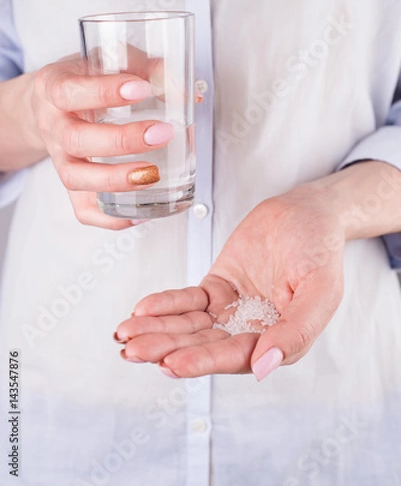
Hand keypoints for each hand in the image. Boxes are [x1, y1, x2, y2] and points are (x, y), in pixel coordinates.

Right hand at [31, 54, 175, 228]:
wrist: (47, 103)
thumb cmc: (83, 80)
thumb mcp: (107, 60)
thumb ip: (146, 67)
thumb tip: (186, 92)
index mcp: (56, 88)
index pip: (73, 91)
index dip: (106, 92)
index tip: (142, 88)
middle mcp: (53, 126)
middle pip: (76, 140)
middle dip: (121, 141)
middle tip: (161, 133)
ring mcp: (60, 159)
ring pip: (76, 178)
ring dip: (115, 180)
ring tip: (152, 175)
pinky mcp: (71, 185)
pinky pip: (82, 210)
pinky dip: (110, 218)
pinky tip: (141, 212)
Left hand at [115, 183, 344, 378]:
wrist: (305, 212)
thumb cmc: (319, 248)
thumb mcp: (321, 288)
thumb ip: (297, 329)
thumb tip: (263, 366)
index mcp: (279, 339)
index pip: (235, 356)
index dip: (202, 360)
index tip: (171, 363)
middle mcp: (251, 330)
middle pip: (203, 344)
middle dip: (167, 348)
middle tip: (133, 350)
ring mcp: (231, 310)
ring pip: (189, 326)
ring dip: (158, 330)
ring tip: (126, 333)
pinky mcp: (217, 288)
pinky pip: (188, 300)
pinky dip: (166, 304)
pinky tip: (143, 309)